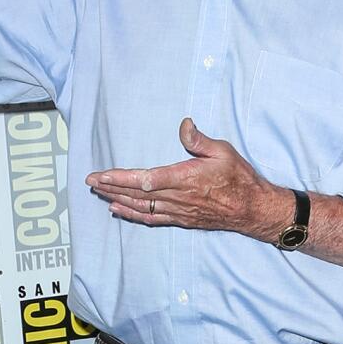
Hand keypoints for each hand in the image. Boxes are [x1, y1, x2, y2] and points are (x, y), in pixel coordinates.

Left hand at [85, 118, 292, 241]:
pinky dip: (131, 215)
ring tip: (98, 192)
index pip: (145, 180)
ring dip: (117, 200)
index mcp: (185, 179)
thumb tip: (184, 124)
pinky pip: (151, 219)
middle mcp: (178, 198)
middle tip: (90, 181)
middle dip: (110, 188)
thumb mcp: (223, 151)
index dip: (120, 178)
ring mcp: (178, 211)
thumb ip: (199, 140)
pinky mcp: (181, 220)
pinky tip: (118, 210)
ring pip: (140, 208)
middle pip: (136, 195)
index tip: (100, 175)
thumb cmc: (239, 178)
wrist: (253, 210)